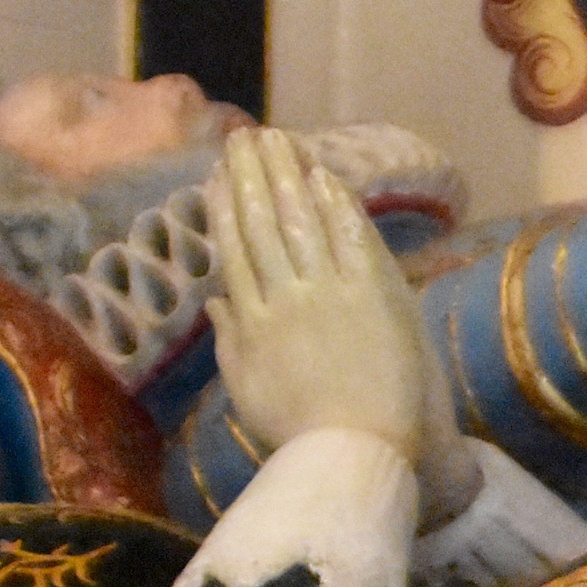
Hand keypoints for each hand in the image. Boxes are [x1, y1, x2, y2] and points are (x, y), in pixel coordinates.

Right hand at [202, 128, 431, 464]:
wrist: (358, 449)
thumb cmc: (300, 432)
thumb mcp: (247, 392)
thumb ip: (229, 342)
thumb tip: (215, 302)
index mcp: (251, 322)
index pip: (234, 250)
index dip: (225, 207)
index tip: (219, 174)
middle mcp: (284, 298)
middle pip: (263, 225)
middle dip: (252, 176)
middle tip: (244, 137)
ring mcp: (328, 293)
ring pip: (301, 222)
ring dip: (288, 175)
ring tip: (278, 140)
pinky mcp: (371, 294)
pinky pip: (349, 239)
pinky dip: (335, 205)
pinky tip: (325, 175)